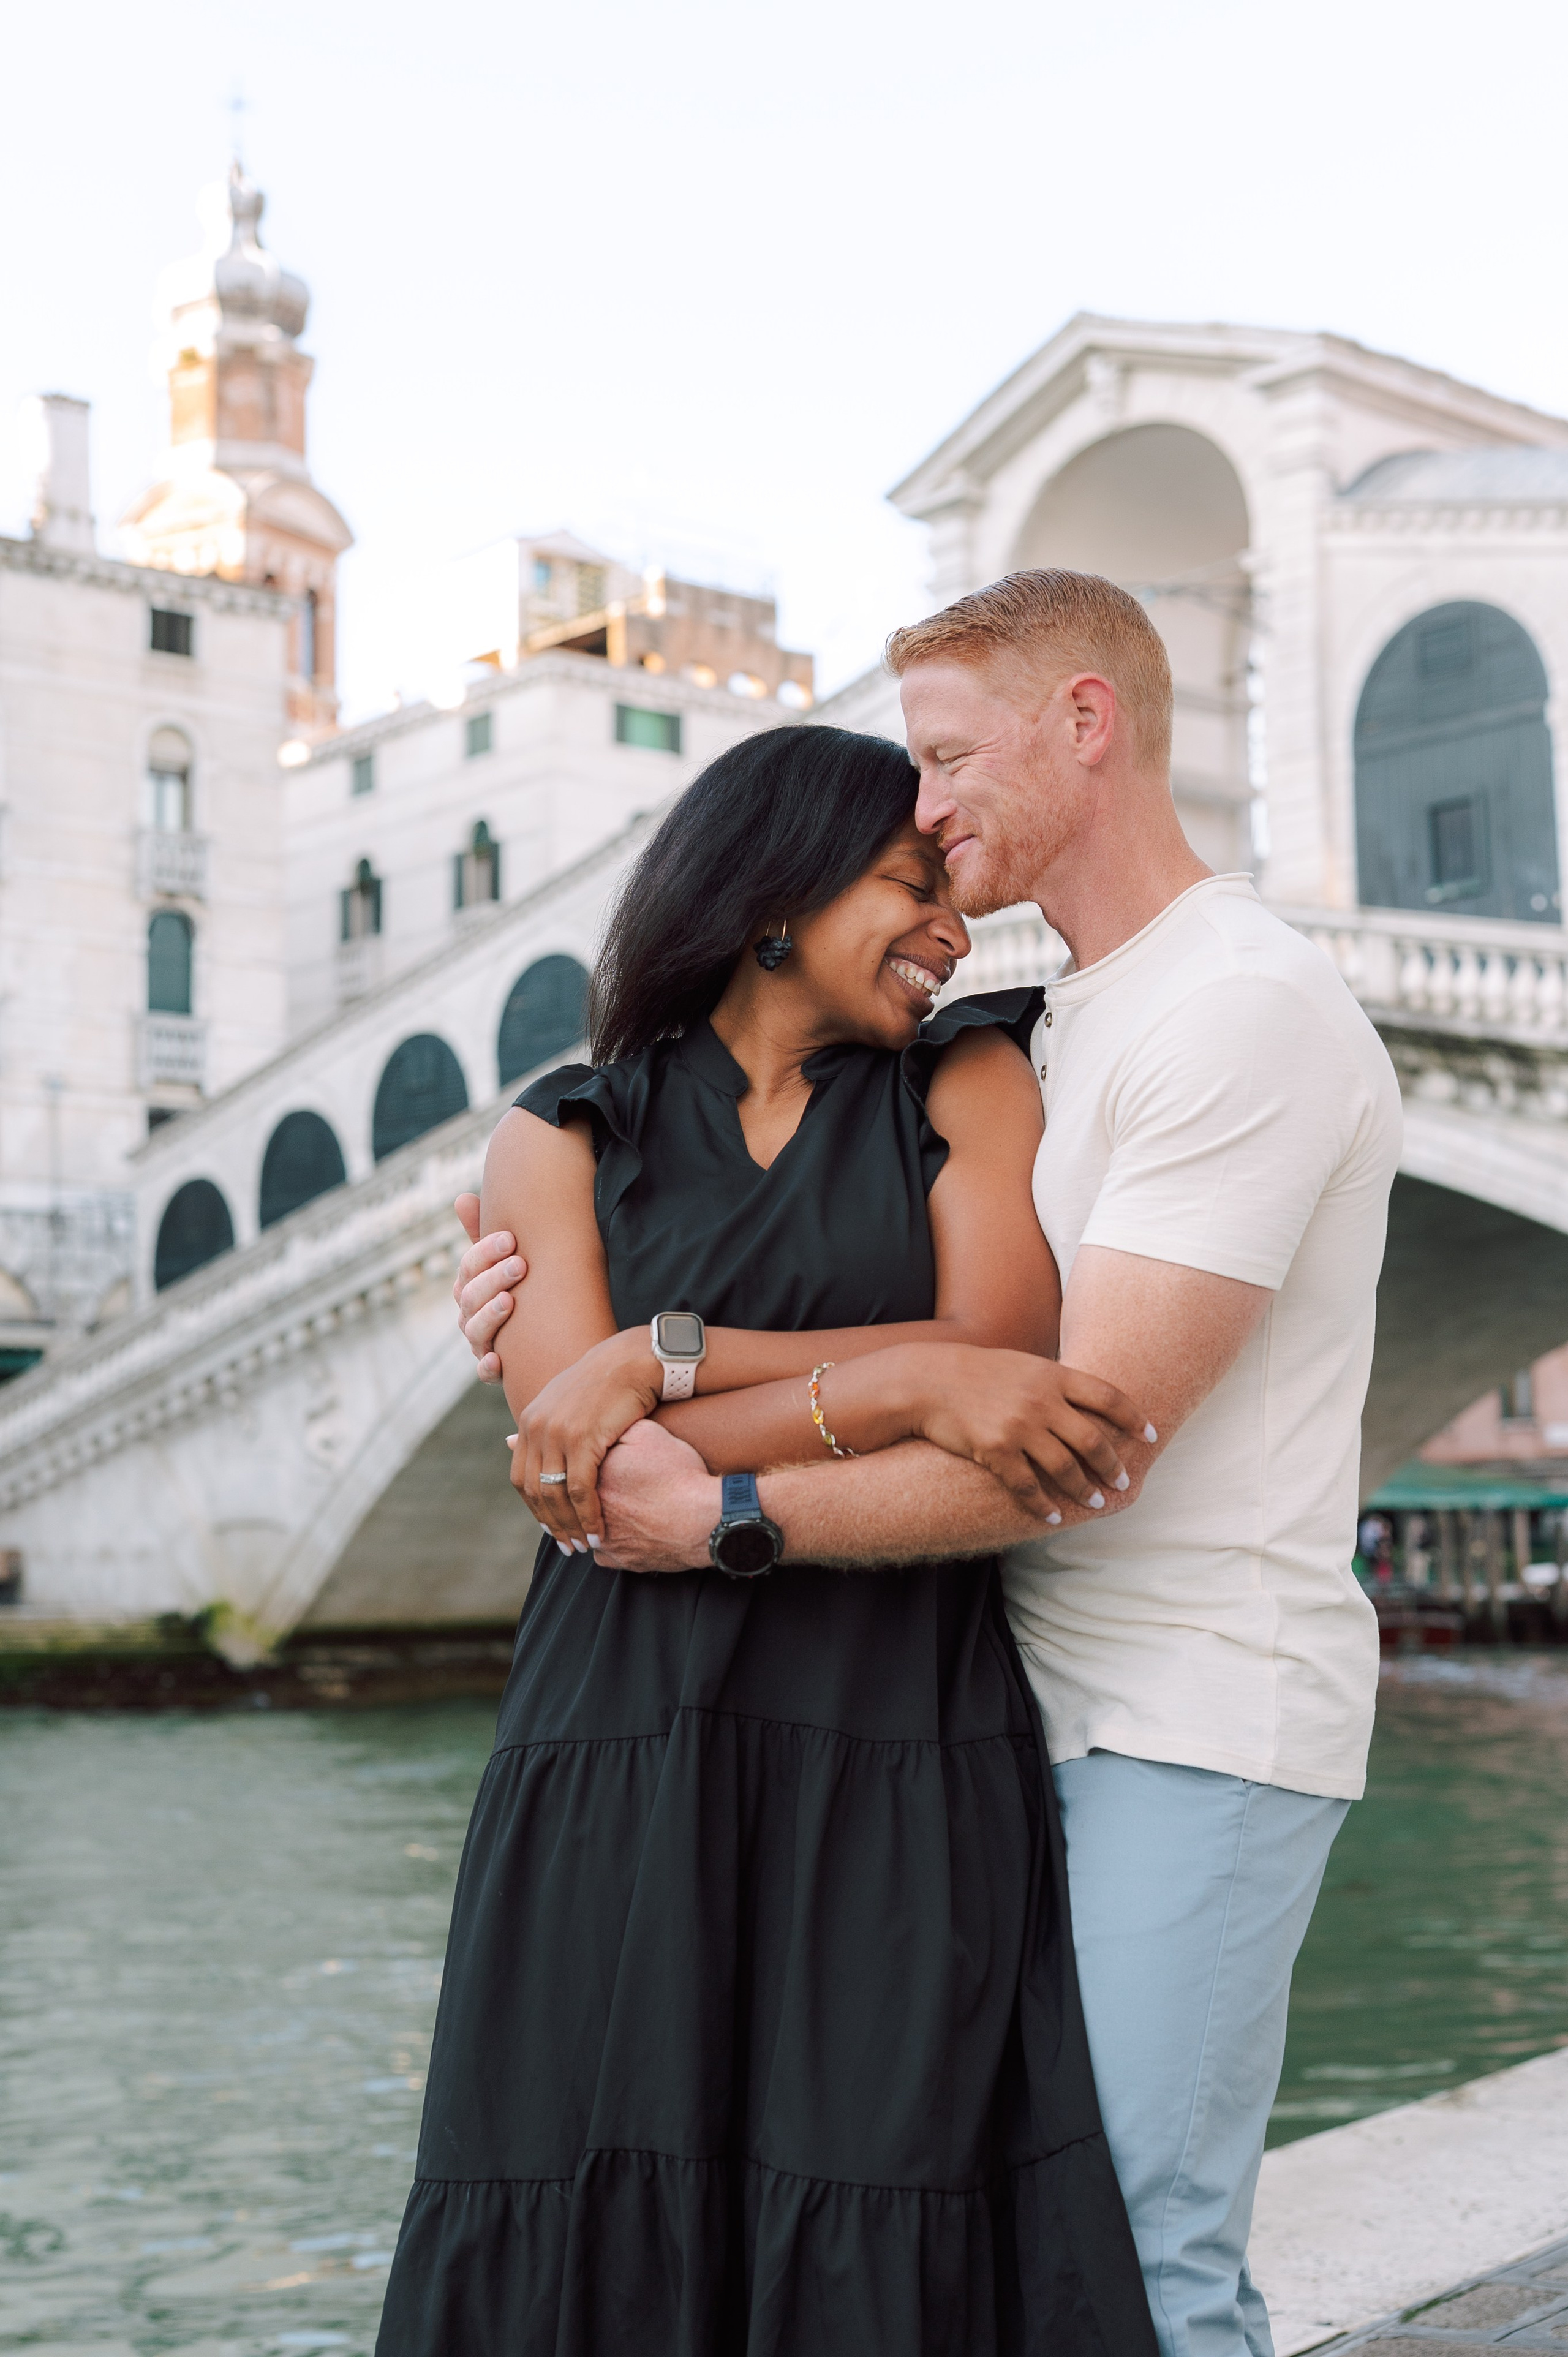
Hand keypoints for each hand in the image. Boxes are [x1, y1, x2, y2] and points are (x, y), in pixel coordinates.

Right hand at [453, 1193, 525, 1381]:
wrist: (551, 1336)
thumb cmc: (525, 1289)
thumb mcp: (509, 1260)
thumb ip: (486, 1233)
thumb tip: (461, 1197)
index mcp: (471, 1287)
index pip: (468, 1268)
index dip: (485, 1252)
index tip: (511, 1238)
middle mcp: (470, 1316)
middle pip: (470, 1297)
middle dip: (493, 1278)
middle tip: (520, 1264)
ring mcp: (481, 1344)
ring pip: (474, 1331)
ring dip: (490, 1315)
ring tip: (511, 1301)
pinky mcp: (496, 1370)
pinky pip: (484, 1372)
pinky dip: (487, 1366)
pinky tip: (498, 1358)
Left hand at [506, 1329, 662, 1548]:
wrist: (631, 1361)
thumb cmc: (608, 1385)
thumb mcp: (568, 1405)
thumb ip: (548, 1429)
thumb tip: (525, 1447)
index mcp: (529, 1421)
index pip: (521, 1477)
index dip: (535, 1508)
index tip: (553, 1529)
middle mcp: (536, 1427)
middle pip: (536, 1490)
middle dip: (552, 1524)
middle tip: (569, 1547)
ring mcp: (556, 1433)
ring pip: (555, 1494)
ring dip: (569, 1525)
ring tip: (584, 1545)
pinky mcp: (581, 1439)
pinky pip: (579, 1489)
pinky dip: (587, 1515)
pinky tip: (598, 1529)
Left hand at [595, 1420, 719, 1572]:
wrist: (705, 1520)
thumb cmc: (681, 1477)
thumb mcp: (651, 1435)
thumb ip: (620, 1430)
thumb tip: (605, 1428)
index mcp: (594, 1476)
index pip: (584, 1465)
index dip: (601, 1462)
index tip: (615, 1463)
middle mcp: (591, 1510)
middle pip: (586, 1497)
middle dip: (601, 1491)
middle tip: (623, 1486)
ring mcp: (603, 1539)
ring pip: (590, 1526)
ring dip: (602, 1519)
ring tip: (627, 1509)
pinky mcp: (618, 1560)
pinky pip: (604, 1551)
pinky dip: (614, 1543)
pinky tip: (629, 1531)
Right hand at [910, 1346, 1153, 1518]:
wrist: (926, 1381)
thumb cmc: (975, 1372)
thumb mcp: (1021, 1365)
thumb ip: (1054, 1382)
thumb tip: (1087, 1401)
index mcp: (1052, 1375)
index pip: (1107, 1396)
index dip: (1133, 1417)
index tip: (1150, 1435)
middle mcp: (1041, 1400)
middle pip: (1092, 1439)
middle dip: (1112, 1465)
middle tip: (1123, 1483)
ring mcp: (1019, 1426)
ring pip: (1065, 1467)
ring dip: (1084, 1490)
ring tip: (1094, 1503)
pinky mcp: (996, 1450)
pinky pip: (1028, 1486)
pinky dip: (1044, 1505)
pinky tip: (1052, 1516)